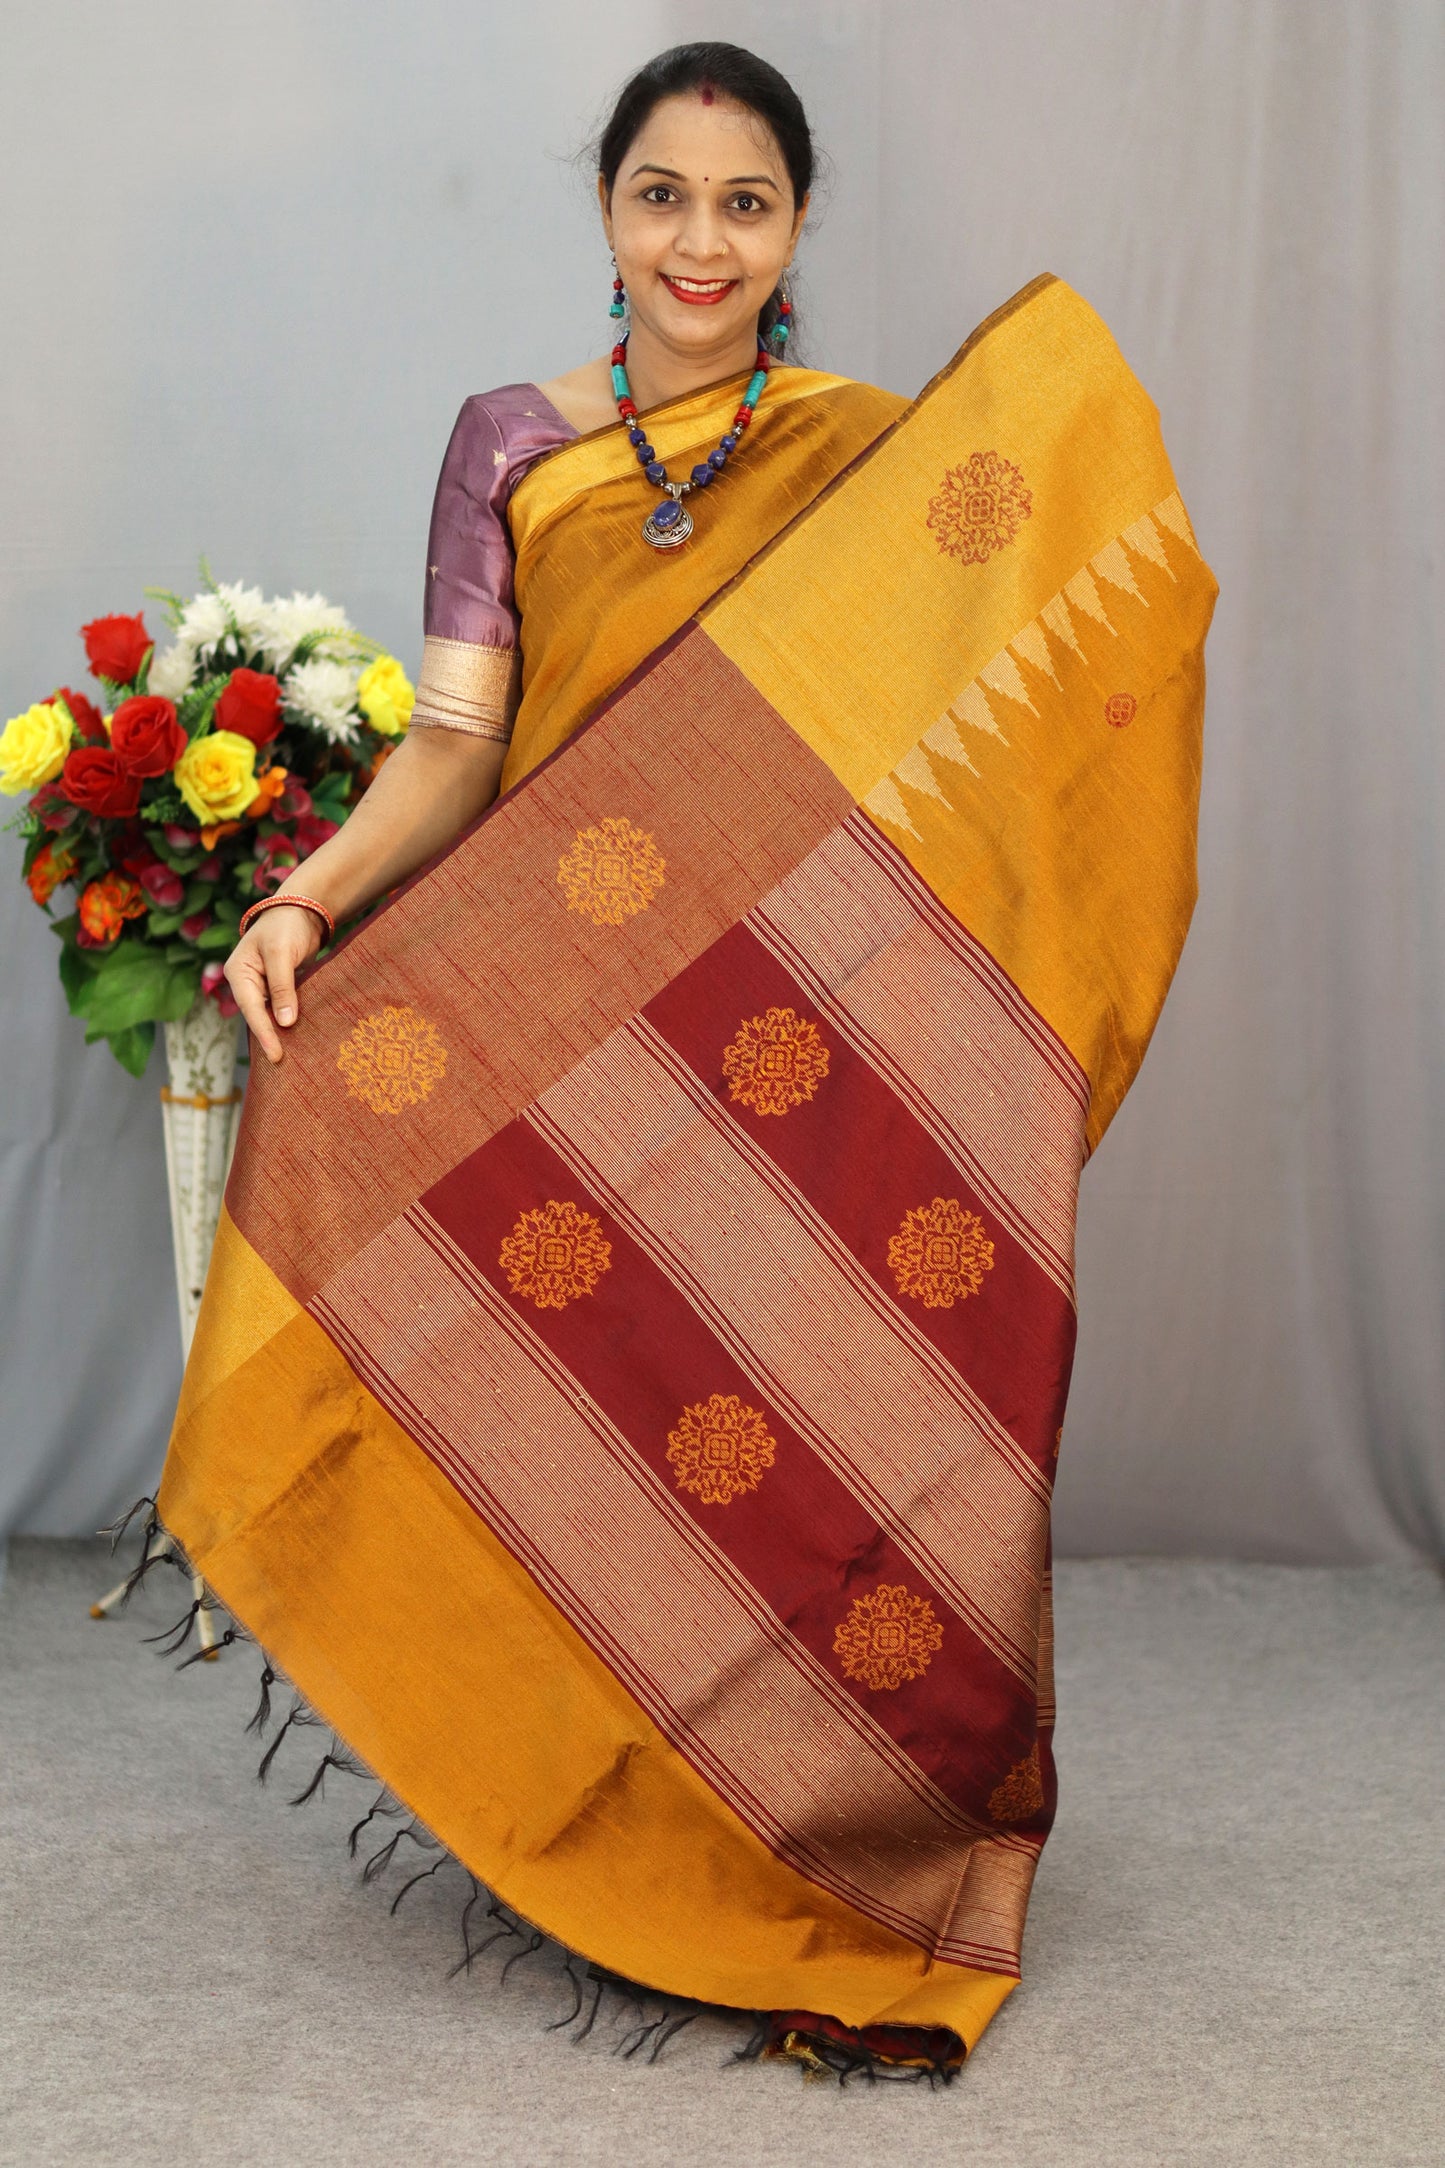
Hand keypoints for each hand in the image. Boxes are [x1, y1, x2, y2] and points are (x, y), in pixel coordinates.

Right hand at [224, 904, 324, 1063]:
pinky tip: (299, 1039)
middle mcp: (246, 982)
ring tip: (291, 1059)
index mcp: (238, 973)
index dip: (264, 1032)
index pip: (251, 1009)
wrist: (302, 911)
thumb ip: (282, 987)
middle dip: (269, 1038)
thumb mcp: (281, 954)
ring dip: (279, 1033)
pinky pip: (280, 1009)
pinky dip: (288, 1022)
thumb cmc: (286, 927)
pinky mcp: (278, 988)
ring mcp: (261, 986)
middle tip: (282, 1064)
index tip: (276, 1054)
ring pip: (268, 1015)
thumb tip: (285, 1021)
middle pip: (256, 1016)